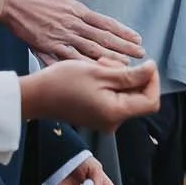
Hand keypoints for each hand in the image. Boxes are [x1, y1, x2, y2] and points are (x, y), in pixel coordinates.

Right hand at [0, 0, 145, 63]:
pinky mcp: (40, 46)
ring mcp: (55, 38)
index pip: (105, 24)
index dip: (123, 32)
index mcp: (75, 11)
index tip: (138, 39)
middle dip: (122, 48)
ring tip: (123, 67)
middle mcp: (69, 26)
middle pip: (100, 40)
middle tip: (139, 56)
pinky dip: (76, 68)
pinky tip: (89, 75)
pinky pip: (62, 60)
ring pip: (85, 52)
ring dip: (105, 60)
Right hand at [18, 57, 160, 129]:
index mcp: (115, 113)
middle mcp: (112, 121)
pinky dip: (109, 83)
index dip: (152, 81)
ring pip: (125, 94)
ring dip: (118, 76)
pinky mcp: (96, 114)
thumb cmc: (63, 82)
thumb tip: (152, 70)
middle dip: (130, 75)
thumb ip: (131, 75)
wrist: (33, 95)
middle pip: (139, 96)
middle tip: (108, 62)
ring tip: (99, 64)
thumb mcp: (100, 73)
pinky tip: (95, 72)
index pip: (151, 101)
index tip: (144, 65)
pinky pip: (113, 97)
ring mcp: (104, 119)